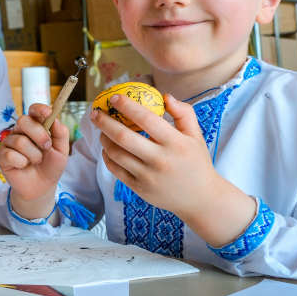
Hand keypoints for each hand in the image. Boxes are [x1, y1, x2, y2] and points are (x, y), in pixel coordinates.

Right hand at [0, 103, 69, 219]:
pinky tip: (23, 166)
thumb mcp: (62, 151)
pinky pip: (11, 155)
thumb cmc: (50, 166)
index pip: (33, 110)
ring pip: (19, 141)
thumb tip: (55, 119)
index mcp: (35, 126)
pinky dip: (22, 163)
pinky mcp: (2, 155)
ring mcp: (9, 142)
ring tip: (36, 161)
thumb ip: (61, 134)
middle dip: (39, 134)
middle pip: (23, 121)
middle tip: (47, 147)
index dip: (39, 109)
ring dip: (33, 155)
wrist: (41, 187)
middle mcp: (20, 131)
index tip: (48, 113)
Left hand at [92, 93, 255, 244]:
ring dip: (104, 138)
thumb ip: (184, 113)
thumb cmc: (196, 161)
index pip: (147, 119)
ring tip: (101, 129)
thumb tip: (165, 96)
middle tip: (95, 112)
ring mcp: (148, 176)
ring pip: (116, 154)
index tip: (114, 97)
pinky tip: (107, 148)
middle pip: (123, 137)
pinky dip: (107, 156)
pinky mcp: (139, 188)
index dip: (128, 106)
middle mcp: (160, 160)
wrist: (201, 199)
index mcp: (175, 143)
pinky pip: (116, 170)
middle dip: (105, 122)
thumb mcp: (196, 136)